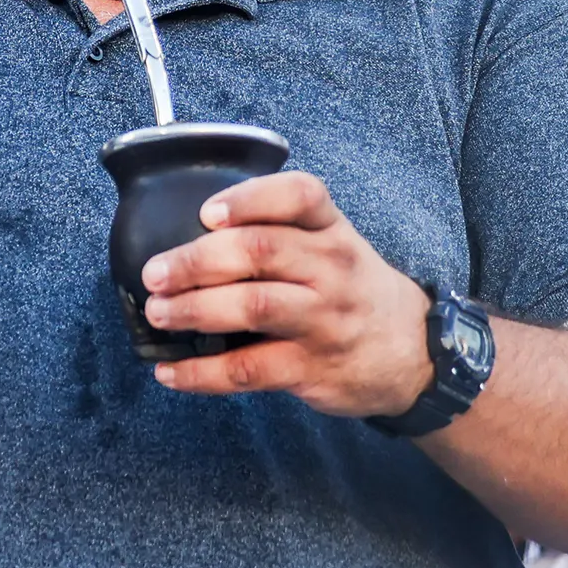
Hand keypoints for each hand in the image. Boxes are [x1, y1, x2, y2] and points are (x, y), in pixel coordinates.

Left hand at [140, 172, 433, 412]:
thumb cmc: (351, 289)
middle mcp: (332, 269)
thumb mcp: (333, 245)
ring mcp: (324, 320)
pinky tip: (169, 371)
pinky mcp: (312, 368)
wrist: (412, 353)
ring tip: (158, 313)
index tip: (207, 212)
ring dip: (194, 310)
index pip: (300, 196)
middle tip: (155, 273)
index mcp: (332, 229)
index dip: (250, 199)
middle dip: (197, 260)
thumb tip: (188, 236)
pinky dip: (201, 372)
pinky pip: (249, 369)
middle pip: (261, 251)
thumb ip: (278, 232)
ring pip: (253, 307)